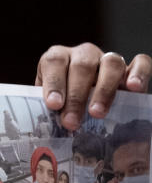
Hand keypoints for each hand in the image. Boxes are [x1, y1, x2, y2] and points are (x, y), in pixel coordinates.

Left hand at [36, 44, 150, 130]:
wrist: (81, 105)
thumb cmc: (62, 106)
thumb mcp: (50, 105)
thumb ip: (47, 109)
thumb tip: (41, 129)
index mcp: (58, 58)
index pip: (54, 62)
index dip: (54, 82)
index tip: (54, 105)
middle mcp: (83, 54)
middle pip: (82, 66)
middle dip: (76, 96)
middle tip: (72, 122)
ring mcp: (107, 58)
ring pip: (110, 64)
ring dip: (103, 90)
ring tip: (97, 113)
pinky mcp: (130, 68)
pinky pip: (140, 62)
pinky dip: (139, 73)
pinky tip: (133, 88)